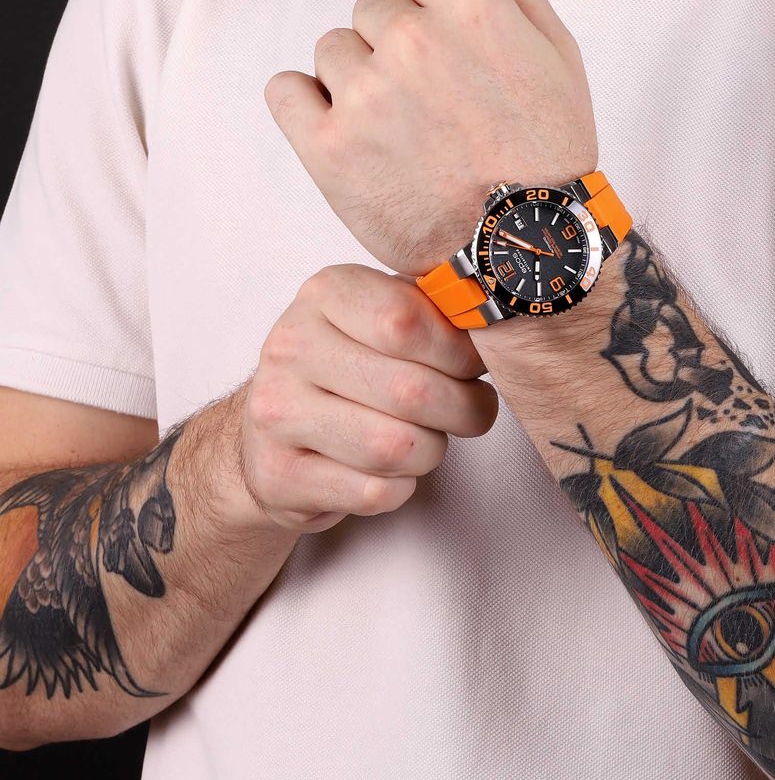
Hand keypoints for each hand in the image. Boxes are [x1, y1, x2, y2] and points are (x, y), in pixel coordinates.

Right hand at [237, 264, 497, 532]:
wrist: (271, 431)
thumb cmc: (352, 367)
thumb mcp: (385, 317)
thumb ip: (435, 314)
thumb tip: (493, 332)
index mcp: (326, 293)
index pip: (406, 321)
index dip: (458, 352)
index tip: (474, 365)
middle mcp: (291, 346)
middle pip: (410, 390)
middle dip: (461, 409)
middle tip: (470, 409)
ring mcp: (276, 412)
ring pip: (395, 447)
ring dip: (431, 450)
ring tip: (428, 438)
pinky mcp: (277, 475)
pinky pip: (374, 491)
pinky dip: (401, 487)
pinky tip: (391, 469)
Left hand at [264, 0, 597, 275]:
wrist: (526, 249)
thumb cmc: (547, 154)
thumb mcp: (558, 53)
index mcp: (469, 8)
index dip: (426, 3)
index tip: (442, 47)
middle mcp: (412, 41)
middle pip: (369, 8)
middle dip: (394, 46)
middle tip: (430, 104)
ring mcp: (365, 96)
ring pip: (331, 51)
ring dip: (357, 80)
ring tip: (400, 132)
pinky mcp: (328, 149)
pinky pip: (284, 91)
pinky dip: (304, 105)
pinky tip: (344, 131)